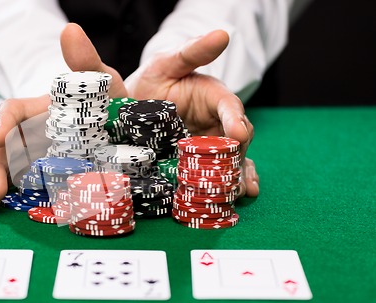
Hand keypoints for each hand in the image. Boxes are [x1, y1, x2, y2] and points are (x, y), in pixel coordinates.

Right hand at [0, 23, 126, 212]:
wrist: (130, 133)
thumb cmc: (111, 103)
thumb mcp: (101, 83)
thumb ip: (85, 61)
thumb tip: (70, 31)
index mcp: (41, 109)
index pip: (13, 111)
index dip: (3, 123)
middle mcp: (32, 133)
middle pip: (3, 147)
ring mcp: (35, 156)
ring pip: (5, 168)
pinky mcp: (42, 176)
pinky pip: (17, 184)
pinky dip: (1, 193)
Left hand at [125, 31, 258, 196]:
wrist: (136, 107)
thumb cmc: (153, 80)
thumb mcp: (166, 63)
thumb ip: (191, 52)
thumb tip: (220, 33)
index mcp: (213, 95)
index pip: (229, 105)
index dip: (234, 118)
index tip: (237, 132)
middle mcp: (217, 120)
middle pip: (235, 137)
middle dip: (237, 154)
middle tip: (235, 171)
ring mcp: (211, 143)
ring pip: (232, 158)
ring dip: (238, 174)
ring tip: (240, 190)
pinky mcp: (203, 162)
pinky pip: (222, 172)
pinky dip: (231, 183)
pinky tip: (238, 195)